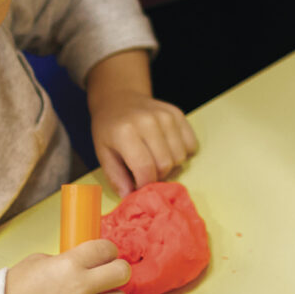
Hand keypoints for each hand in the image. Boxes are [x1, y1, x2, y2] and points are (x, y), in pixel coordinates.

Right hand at [2, 238, 130, 293]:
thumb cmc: (14, 290)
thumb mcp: (39, 261)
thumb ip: (66, 260)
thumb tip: (85, 263)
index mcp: (70, 263)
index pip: (108, 249)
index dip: (107, 253)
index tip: (103, 260)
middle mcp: (80, 286)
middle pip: (123, 273)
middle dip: (117, 275)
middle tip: (106, 281)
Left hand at [83, 52, 197, 194]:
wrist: (119, 99)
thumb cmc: (109, 129)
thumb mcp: (103, 153)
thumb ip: (116, 176)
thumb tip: (130, 194)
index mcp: (126, 132)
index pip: (145, 168)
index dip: (145, 184)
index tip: (139, 186)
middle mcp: (148, 122)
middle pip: (166, 164)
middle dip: (158, 176)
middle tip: (146, 172)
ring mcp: (166, 116)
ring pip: (180, 156)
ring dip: (170, 165)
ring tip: (156, 159)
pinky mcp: (178, 113)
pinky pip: (191, 144)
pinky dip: (182, 152)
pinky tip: (167, 148)